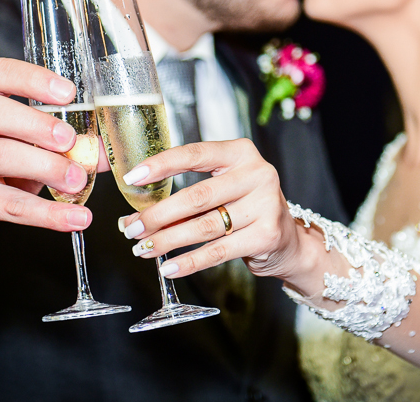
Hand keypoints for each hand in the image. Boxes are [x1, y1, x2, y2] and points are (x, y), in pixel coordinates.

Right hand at [0, 58, 108, 270]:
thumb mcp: (14, 142)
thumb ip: (56, 140)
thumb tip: (105, 148)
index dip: (32, 79)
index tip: (68, 93)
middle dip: (35, 123)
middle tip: (69, 140)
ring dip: (46, 167)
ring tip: (77, 180)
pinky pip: (9, 205)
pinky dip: (47, 213)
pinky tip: (75, 218)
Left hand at [118, 139, 308, 281]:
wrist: (288, 240)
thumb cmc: (246, 208)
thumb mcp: (223, 188)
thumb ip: (190, 193)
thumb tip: (139, 212)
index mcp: (240, 153)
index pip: (195, 153)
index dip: (161, 165)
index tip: (133, 178)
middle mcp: (257, 174)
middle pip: (196, 196)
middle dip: (158, 215)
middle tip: (132, 228)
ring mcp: (265, 205)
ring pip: (204, 226)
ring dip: (167, 240)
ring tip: (143, 249)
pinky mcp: (266, 235)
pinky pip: (217, 251)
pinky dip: (189, 262)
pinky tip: (169, 267)